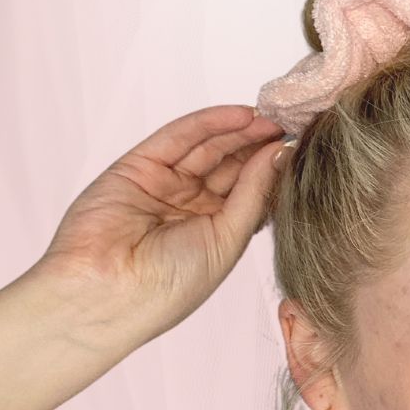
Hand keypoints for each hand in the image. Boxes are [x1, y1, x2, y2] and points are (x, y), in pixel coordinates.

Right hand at [34, 105, 288, 346]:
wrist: (107, 294)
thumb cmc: (168, 287)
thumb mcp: (227, 240)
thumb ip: (253, 194)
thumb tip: (279, 155)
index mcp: (214, 233)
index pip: (250, 192)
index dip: (273, 170)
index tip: (303, 149)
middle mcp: (190, 208)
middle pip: (231, 165)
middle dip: (260, 144)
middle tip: (293, 123)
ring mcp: (164, 186)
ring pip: (208, 147)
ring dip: (240, 130)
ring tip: (273, 116)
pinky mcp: (138, 166)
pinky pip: (179, 137)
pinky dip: (209, 123)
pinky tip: (241, 115)